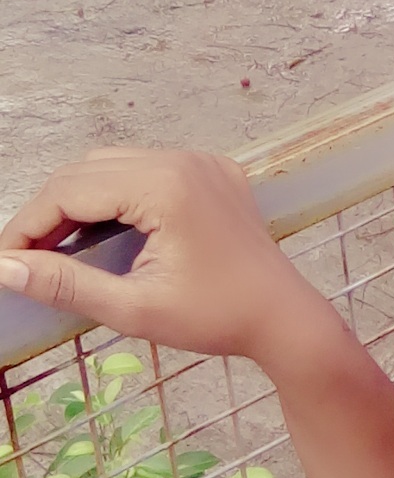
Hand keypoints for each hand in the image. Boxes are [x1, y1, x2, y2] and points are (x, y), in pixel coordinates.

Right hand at [0, 147, 325, 365]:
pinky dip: (116, 193)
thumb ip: (65, 283)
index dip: (28, 225)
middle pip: (88, 170)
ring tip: (56, 248)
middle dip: (49, 211)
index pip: (71, 191)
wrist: (283, 316)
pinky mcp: (213, 171)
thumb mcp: (132, 307)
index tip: (5, 261)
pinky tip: (103, 232)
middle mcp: (182, 160)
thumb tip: (5, 267)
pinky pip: (148, 169)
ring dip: (80, 199)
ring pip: (115, 164)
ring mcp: (201, 161)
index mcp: (164, 186)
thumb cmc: (215, 317)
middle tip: (25, 259)